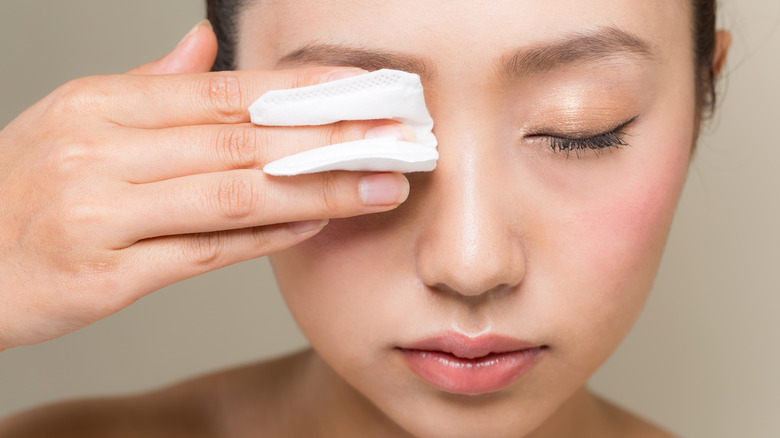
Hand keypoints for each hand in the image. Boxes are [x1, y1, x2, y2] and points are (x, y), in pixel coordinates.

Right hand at [0, 22, 410, 349]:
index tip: (366, 90)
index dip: (304, 90)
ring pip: (235, 195)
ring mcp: (102, 215)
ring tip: (379, 185)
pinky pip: (206, 252)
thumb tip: (205, 46)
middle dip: (331, 137)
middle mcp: (100, 152)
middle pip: (242, 139)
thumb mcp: (74, 120)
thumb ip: (148, 86)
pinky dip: (268, 237)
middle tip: (398, 137)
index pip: (224, 91)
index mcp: (100, 105)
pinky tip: (316, 224)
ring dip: (318, 190)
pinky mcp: (106, 276)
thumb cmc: (23, 193)